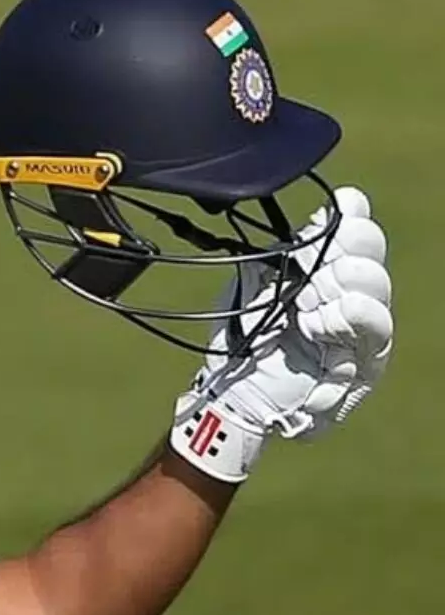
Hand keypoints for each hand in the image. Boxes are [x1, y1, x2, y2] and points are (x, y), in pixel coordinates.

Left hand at [169, 185, 392, 482]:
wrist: (239, 394)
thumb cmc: (247, 340)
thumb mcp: (250, 292)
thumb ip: (271, 260)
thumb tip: (282, 230)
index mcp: (326, 267)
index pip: (355, 225)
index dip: (341, 220)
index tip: (305, 239)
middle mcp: (354, 291)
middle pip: (369, 250)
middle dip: (334, 261)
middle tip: (301, 290)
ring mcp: (364, 326)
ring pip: (374, 288)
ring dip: (337, 294)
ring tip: (306, 314)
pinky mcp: (366, 362)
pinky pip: (374, 331)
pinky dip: (342, 321)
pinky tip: (316, 328)